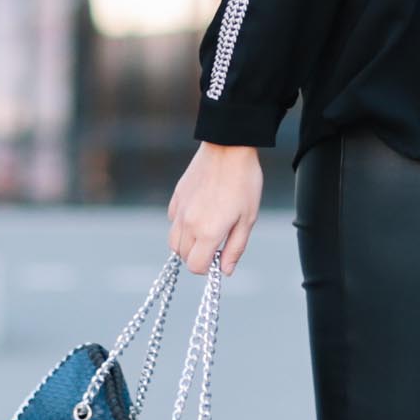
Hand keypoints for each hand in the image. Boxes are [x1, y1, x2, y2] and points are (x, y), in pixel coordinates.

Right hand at [168, 142, 263, 275]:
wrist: (229, 148)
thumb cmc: (244, 183)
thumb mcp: (247, 219)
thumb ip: (235, 248)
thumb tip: (224, 271)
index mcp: (207, 232)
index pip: (196, 266)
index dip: (208, 268)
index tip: (218, 257)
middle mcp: (188, 223)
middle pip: (183, 256)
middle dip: (198, 256)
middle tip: (216, 243)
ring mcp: (179, 209)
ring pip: (173, 241)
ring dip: (187, 244)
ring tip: (205, 232)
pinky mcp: (176, 197)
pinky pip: (172, 221)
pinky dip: (181, 225)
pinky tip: (198, 214)